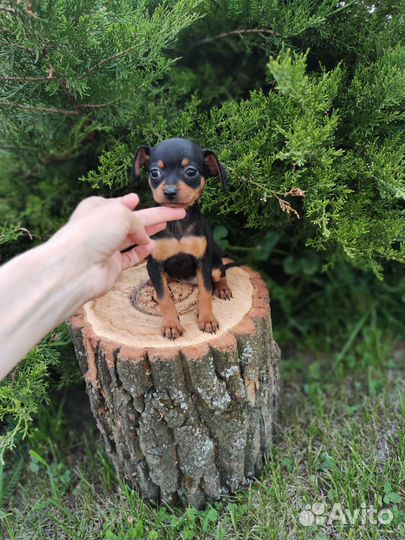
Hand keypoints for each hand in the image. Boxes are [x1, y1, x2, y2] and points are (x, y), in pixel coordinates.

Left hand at [51, 193, 184, 299]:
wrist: (75, 268)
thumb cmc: (92, 232)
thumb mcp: (119, 214)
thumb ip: (136, 221)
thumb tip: (144, 235)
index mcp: (98, 208)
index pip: (120, 204)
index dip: (133, 202)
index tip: (145, 199)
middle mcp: (102, 227)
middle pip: (133, 220)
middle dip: (154, 216)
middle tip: (176, 212)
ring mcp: (107, 248)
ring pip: (133, 238)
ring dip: (149, 232)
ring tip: (166, 226)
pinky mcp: (113, 266)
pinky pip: (130, 257)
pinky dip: (142, 251)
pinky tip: (152, 246)